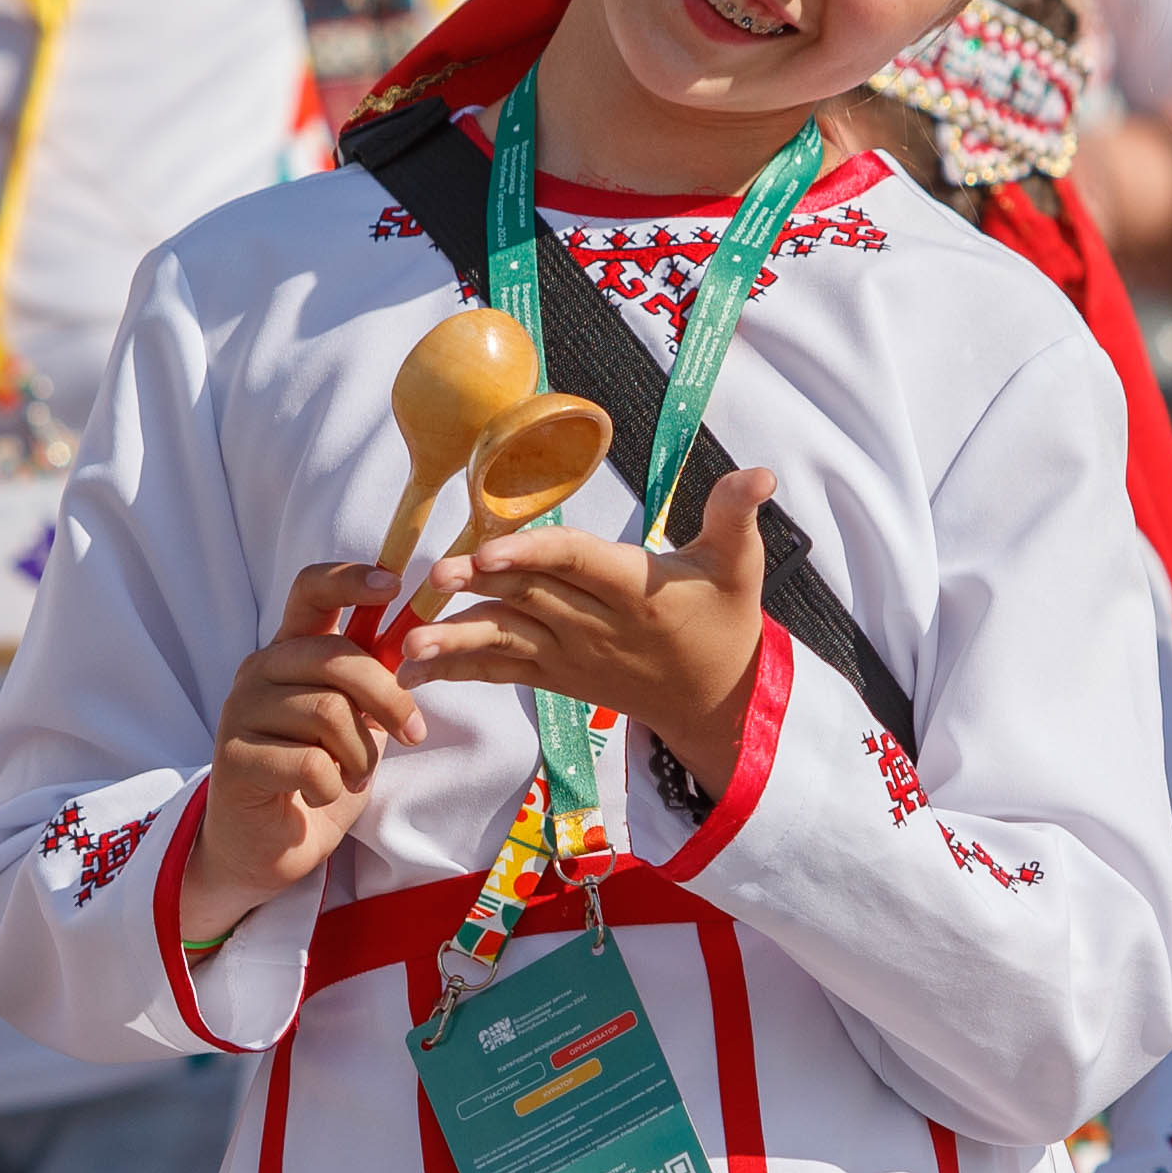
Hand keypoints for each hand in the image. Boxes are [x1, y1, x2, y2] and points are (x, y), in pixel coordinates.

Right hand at [189, 560, 425, 940]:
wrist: (269, 845)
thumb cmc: (318, 775)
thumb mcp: (356, 722)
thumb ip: (374, 682)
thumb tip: (421, 642)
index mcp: (290, 650)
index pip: (310, 591)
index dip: (350, 581)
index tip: (394, 585)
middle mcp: (259, 669)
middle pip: (336, 657)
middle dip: (388, 696)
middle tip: (413, 732)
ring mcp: (240, 711)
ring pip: (328, 711)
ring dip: (360, 752)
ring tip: (353, 773)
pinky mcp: (234, 758)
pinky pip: (309, 762)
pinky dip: (332, 785)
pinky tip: (321, 794)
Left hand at [399, 469, 770, 793]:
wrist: (716, 700)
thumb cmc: (725, 620)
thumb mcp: (741, 565)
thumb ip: (736, 514)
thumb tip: (761, 472)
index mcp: (634, 588)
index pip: (575, 563)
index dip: (530, 556)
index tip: (489, 551)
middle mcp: (597, 624)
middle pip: (530, 598)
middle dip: (479, 586)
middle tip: (432, 575)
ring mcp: (573, 655)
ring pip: (508, 641)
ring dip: (457, 639)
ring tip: (410, 644)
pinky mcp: (557, 676)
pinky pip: (504, 671)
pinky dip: (460, 668)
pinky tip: (415, 667)